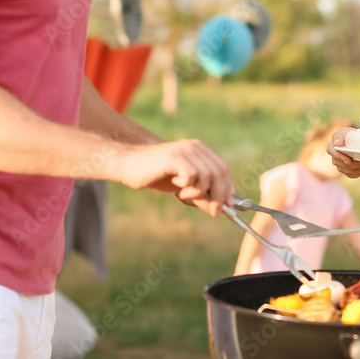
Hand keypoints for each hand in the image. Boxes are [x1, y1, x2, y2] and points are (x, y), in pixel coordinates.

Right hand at [116, 139, 235, 215]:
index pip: (222, 168)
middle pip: (219, 171)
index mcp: (199, 150)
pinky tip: (176, 187)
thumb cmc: (155, 175)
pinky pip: (192, 176)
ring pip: (208, 175)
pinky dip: (188, 187)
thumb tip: (217, 209)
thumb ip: (199, 195)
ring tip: (183, 195)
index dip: (228, 187)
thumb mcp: (183, 187)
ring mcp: (185, 150)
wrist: (129, 165)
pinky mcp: (175, 157)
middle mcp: (195, 147)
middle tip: (215, 211)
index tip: (230, 204)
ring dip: (199, 192)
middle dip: (220, 195)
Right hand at [328, 126, 359, 178]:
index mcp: (332, 148)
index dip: (340, 158)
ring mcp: (342, 167)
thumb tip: (336, 143)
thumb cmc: (349, 135)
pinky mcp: (349, 172)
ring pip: (353, 171)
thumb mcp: (345, 131)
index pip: (333, 153)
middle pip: (346, 165)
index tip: (348, 161)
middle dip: (359, 164)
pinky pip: (358, 174)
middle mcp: (335, 160)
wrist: (357, 142)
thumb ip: (339, 136)